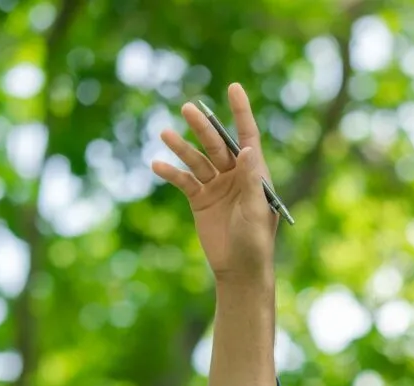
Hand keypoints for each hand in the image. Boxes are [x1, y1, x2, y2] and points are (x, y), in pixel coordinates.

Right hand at [149, 82, 278, 283]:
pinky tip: (157, 165)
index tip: (233, 87)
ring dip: (181, 147)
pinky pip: (183, 181)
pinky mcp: (199, 200)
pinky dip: (171, 173)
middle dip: (203, 127)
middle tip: (188, 108)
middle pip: (217, 143)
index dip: (241, 111)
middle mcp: (235, 175)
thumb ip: (251, 180)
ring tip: (165, 133)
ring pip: (197, 160)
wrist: (239, 270)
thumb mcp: (256, 210)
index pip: (248, 136)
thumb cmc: (256, 242)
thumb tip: (249, 149)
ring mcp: (216, 186)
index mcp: (254, 173)